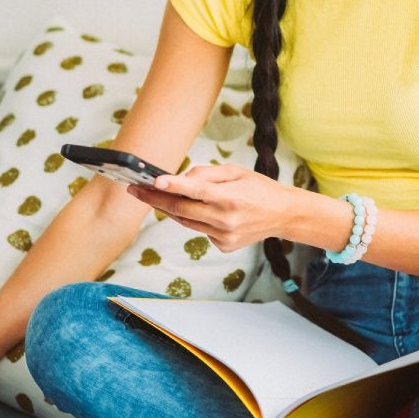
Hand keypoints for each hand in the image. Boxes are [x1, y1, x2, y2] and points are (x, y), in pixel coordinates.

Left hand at [127, 163, 293, 250]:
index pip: (195, 191)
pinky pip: (199, 230)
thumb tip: (182, 179)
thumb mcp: (236, 171)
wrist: (283, 214)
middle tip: (134, 189)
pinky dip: (194, 218)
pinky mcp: (224, 246)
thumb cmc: (259, 188)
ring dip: (168, 208)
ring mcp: (224, 236)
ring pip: (186, 221)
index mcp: (230, 197)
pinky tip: (201, 210)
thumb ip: (207, 174)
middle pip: (181, 209)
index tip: (153, 181)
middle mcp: (225, 219)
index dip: (172, 186)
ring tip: (152, 195)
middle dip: (154, 199)